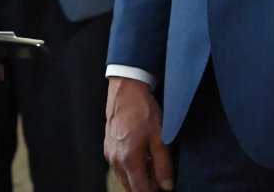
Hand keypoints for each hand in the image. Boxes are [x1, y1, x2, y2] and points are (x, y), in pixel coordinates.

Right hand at [105, 77, 172, 191]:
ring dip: (137, 175)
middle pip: (130, 186)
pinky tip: (141, 153)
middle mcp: (115, 160)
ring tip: (151, 160)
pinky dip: (130, 166)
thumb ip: (163, 165)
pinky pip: (118, 165)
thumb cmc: (143, 112)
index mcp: (129, 160)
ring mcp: (109, 153)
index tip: (162, 184)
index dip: (153, 190)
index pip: (140, 190)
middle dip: (145, 184)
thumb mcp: (160, 138)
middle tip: (159, 172)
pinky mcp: (107, 145)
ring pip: (123, 176)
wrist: (125, 91)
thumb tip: (166, 186)